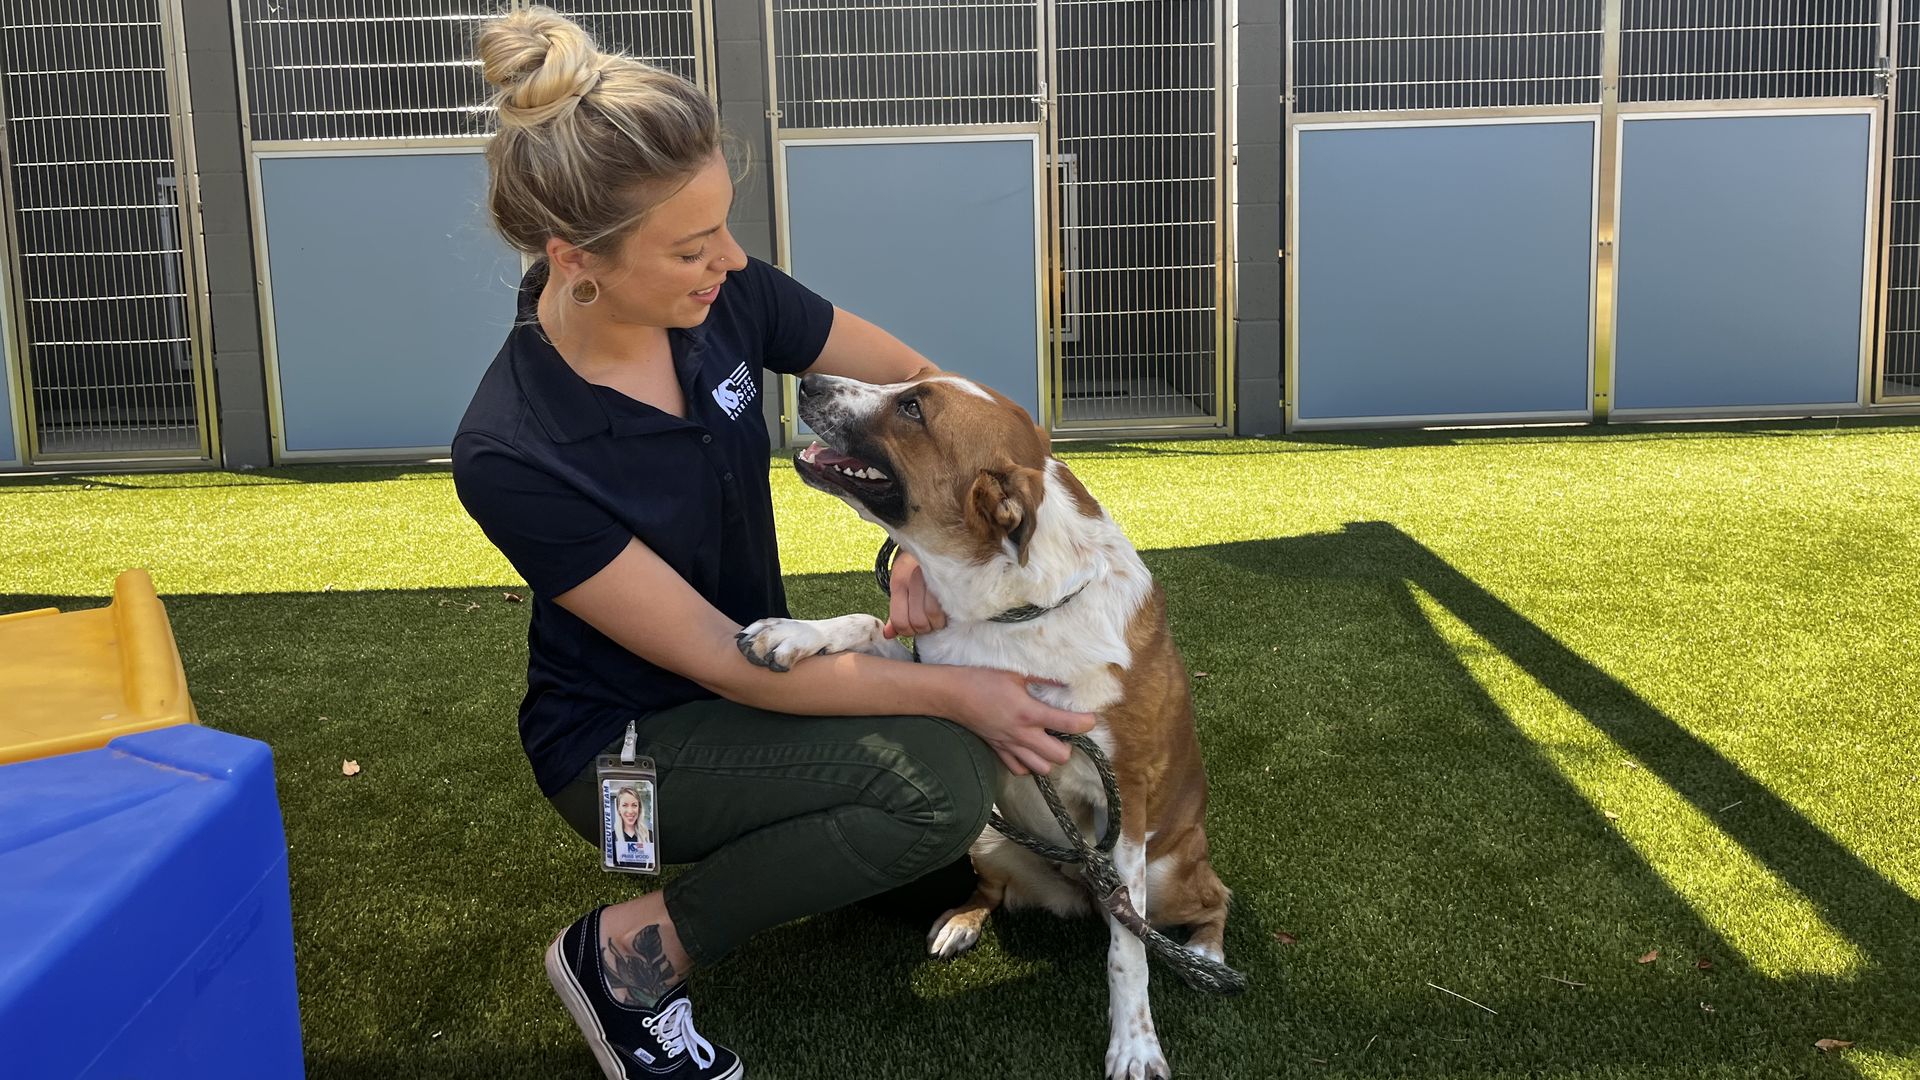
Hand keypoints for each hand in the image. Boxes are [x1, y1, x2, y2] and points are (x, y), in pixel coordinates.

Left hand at [884, 549, 946, 638]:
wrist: (934, 540)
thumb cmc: (915, 567)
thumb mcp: (901, 587)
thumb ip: (896, 612)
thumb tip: (888, 635)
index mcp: (899, 582)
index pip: (900, 621)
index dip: (907, 631)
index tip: (913, 627)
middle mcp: (914, 579)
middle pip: (918, 622)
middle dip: (924, 628)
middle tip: (928, 622)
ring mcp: (933, 577)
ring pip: (934, 616)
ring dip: (938, 622)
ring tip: (939, 616)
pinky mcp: (952, 578)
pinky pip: (950, 606)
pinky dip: (949, 613)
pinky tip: (948, 609)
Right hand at [942, 669, 1097, 775]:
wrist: (953, 695)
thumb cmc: (983, 680)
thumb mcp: (1016, 673)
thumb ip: (1043, 678)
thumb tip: (1066, 680)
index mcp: (1029, 712)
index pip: (1069, 724)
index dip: (1086, 723)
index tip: (1089, 718)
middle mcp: (1022, 734)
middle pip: (1059, 756)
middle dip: (1069, 746)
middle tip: (1065, 733)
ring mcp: (1010, 746)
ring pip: (1041, 769)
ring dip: (1049, 758)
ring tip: (1048, 743)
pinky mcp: (998, 751)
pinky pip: (1019, 770)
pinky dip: (1028, 764)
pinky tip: (1029, 750)